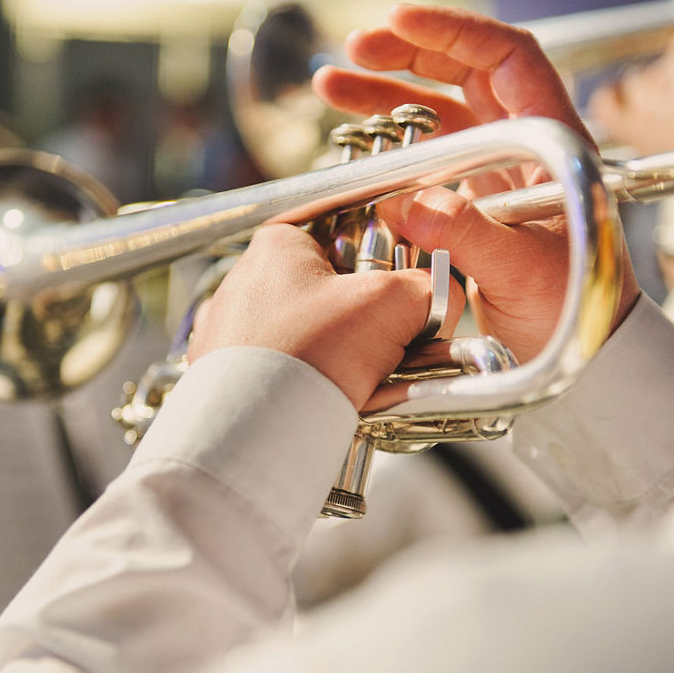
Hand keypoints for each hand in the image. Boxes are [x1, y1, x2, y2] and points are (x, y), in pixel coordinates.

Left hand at [188, 224, 461, 410]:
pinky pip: (285, 367)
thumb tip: (443, 296)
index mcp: (278, 245)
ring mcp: (233, 329)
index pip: (351, 238)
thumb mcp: (391, 305)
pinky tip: (330, 397)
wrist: (254, 434)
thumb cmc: (307, 357)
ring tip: (362, 380)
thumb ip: (430, 288)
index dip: (387, 268)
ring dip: (344, 353)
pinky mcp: (229, 373)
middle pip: (334, 290)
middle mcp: (247, 280)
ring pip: (312, 332)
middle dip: (367, 319)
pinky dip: (312, 379)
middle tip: (389, 347)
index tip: (401, 298)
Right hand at [313, 4, 639, 361]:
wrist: (587, 359)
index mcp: (553, 142)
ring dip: (386, 97)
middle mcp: (523, 148)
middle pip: (465, 75)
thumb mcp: (525, 272)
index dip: (454, 31)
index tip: (399, 23)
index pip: (508, 58)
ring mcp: (496, 175)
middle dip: (407, 55)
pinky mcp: (471, 206)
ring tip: (331, 86)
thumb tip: (410, 202)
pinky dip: (388, 147)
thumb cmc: (578, 310)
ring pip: (437, 116)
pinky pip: (425, 161)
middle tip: (356, 50)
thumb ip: (469, 235)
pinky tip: (353, 143)